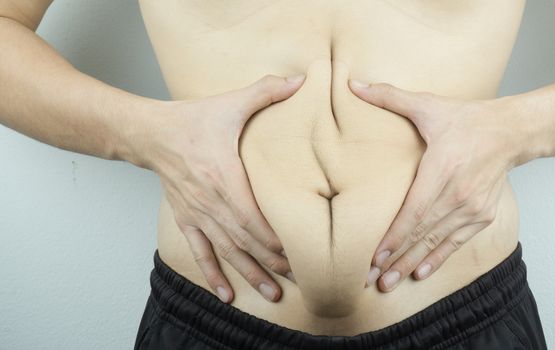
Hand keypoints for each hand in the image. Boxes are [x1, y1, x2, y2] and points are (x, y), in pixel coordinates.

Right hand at [145, 74, 304, 302]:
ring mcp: (197, 214)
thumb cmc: (192, 120)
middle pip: (244, 241)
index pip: (252, 217)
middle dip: (272, 262)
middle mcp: (210, 203)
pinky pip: (201, 251)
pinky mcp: (187, 219)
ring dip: (250, 274)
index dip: (274, 239)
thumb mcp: (230, 103)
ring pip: (227, 252)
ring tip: (272, 294)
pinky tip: (225, 294)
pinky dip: (213, 273)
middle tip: (298, 278)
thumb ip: (266, 91)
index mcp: (224, 178)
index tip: (297, 252)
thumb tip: (301, 79)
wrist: (149, 134)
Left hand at [348, 79, 529, 291]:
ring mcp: (472, 208)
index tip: (373, 257)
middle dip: (394, 260)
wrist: (512, 132)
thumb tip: (354, 85)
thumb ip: (390, 97)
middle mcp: (458, 194)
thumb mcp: (429, 105)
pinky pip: (455, 243)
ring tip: (388, 284)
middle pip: (421, 234)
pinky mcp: (482, 215)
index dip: (393, 237)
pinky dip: (437, 259)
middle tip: (370, 281)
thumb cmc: (467, 119)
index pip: (414, 211)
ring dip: (410, 264)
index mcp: (442, 169)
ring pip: (436, 243)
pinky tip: (419, 273)